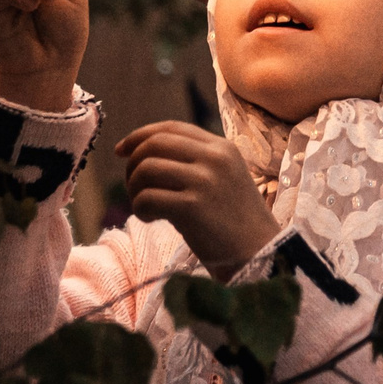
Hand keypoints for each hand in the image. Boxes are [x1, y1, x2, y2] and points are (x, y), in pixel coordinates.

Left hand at [115, 121, 275, 277]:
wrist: (260, 255)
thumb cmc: (237, 223)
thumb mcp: (224, 179)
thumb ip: (195, 162)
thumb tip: (144, 156)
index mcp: (223, 148)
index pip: (171, 128)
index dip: (140, 136)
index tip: (122, 150)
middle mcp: (214, 158)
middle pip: (154, 144)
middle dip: (133, 163)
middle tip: (133, 186)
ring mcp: (204, 181)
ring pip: (146, 169)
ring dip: (135, 188)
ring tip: (143, 206)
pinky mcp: (192, 207)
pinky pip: (147, 198)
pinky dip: (140, 208)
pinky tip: (150, 219)